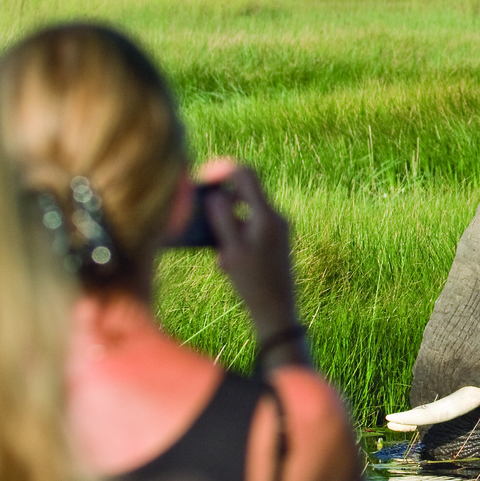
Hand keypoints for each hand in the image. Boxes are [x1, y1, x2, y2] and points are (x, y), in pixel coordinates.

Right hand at [201, 161, 299, 342]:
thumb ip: (222, 218)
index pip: (244, 173)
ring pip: (244, 212)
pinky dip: (235, 236)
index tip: (202, 179)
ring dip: (226, 224)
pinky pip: (250, 227)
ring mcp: (277, 228)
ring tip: (219, 251)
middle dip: (221, 203)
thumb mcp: (230, 250)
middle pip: (243, 191)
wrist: (277, 311)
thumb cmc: (252, 283)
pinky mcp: (275, 240)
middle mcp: (275, 217)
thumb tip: (214, 194)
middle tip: (202, 218)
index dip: (221, 170)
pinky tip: (227, 261)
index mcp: (265, 215)